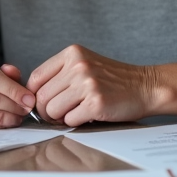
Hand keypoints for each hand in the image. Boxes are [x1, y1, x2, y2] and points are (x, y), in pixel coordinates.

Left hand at [27, 46, 176, 124]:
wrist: (146, 87)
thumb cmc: (113, 80)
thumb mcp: (84, 64)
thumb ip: (60, 74)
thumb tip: (31, 97)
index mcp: (72, 53)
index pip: (36, 77)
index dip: (35, 95)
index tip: (43, 102)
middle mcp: (78, 66)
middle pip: (41, 96)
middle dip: (46, 110)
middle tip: (59, 114)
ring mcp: (87, 84)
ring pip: (52, 110)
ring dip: (60, 117)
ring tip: (74, 113)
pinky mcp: (96, 103)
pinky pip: (69, 120)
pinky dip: (75, 122)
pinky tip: (87, 116)